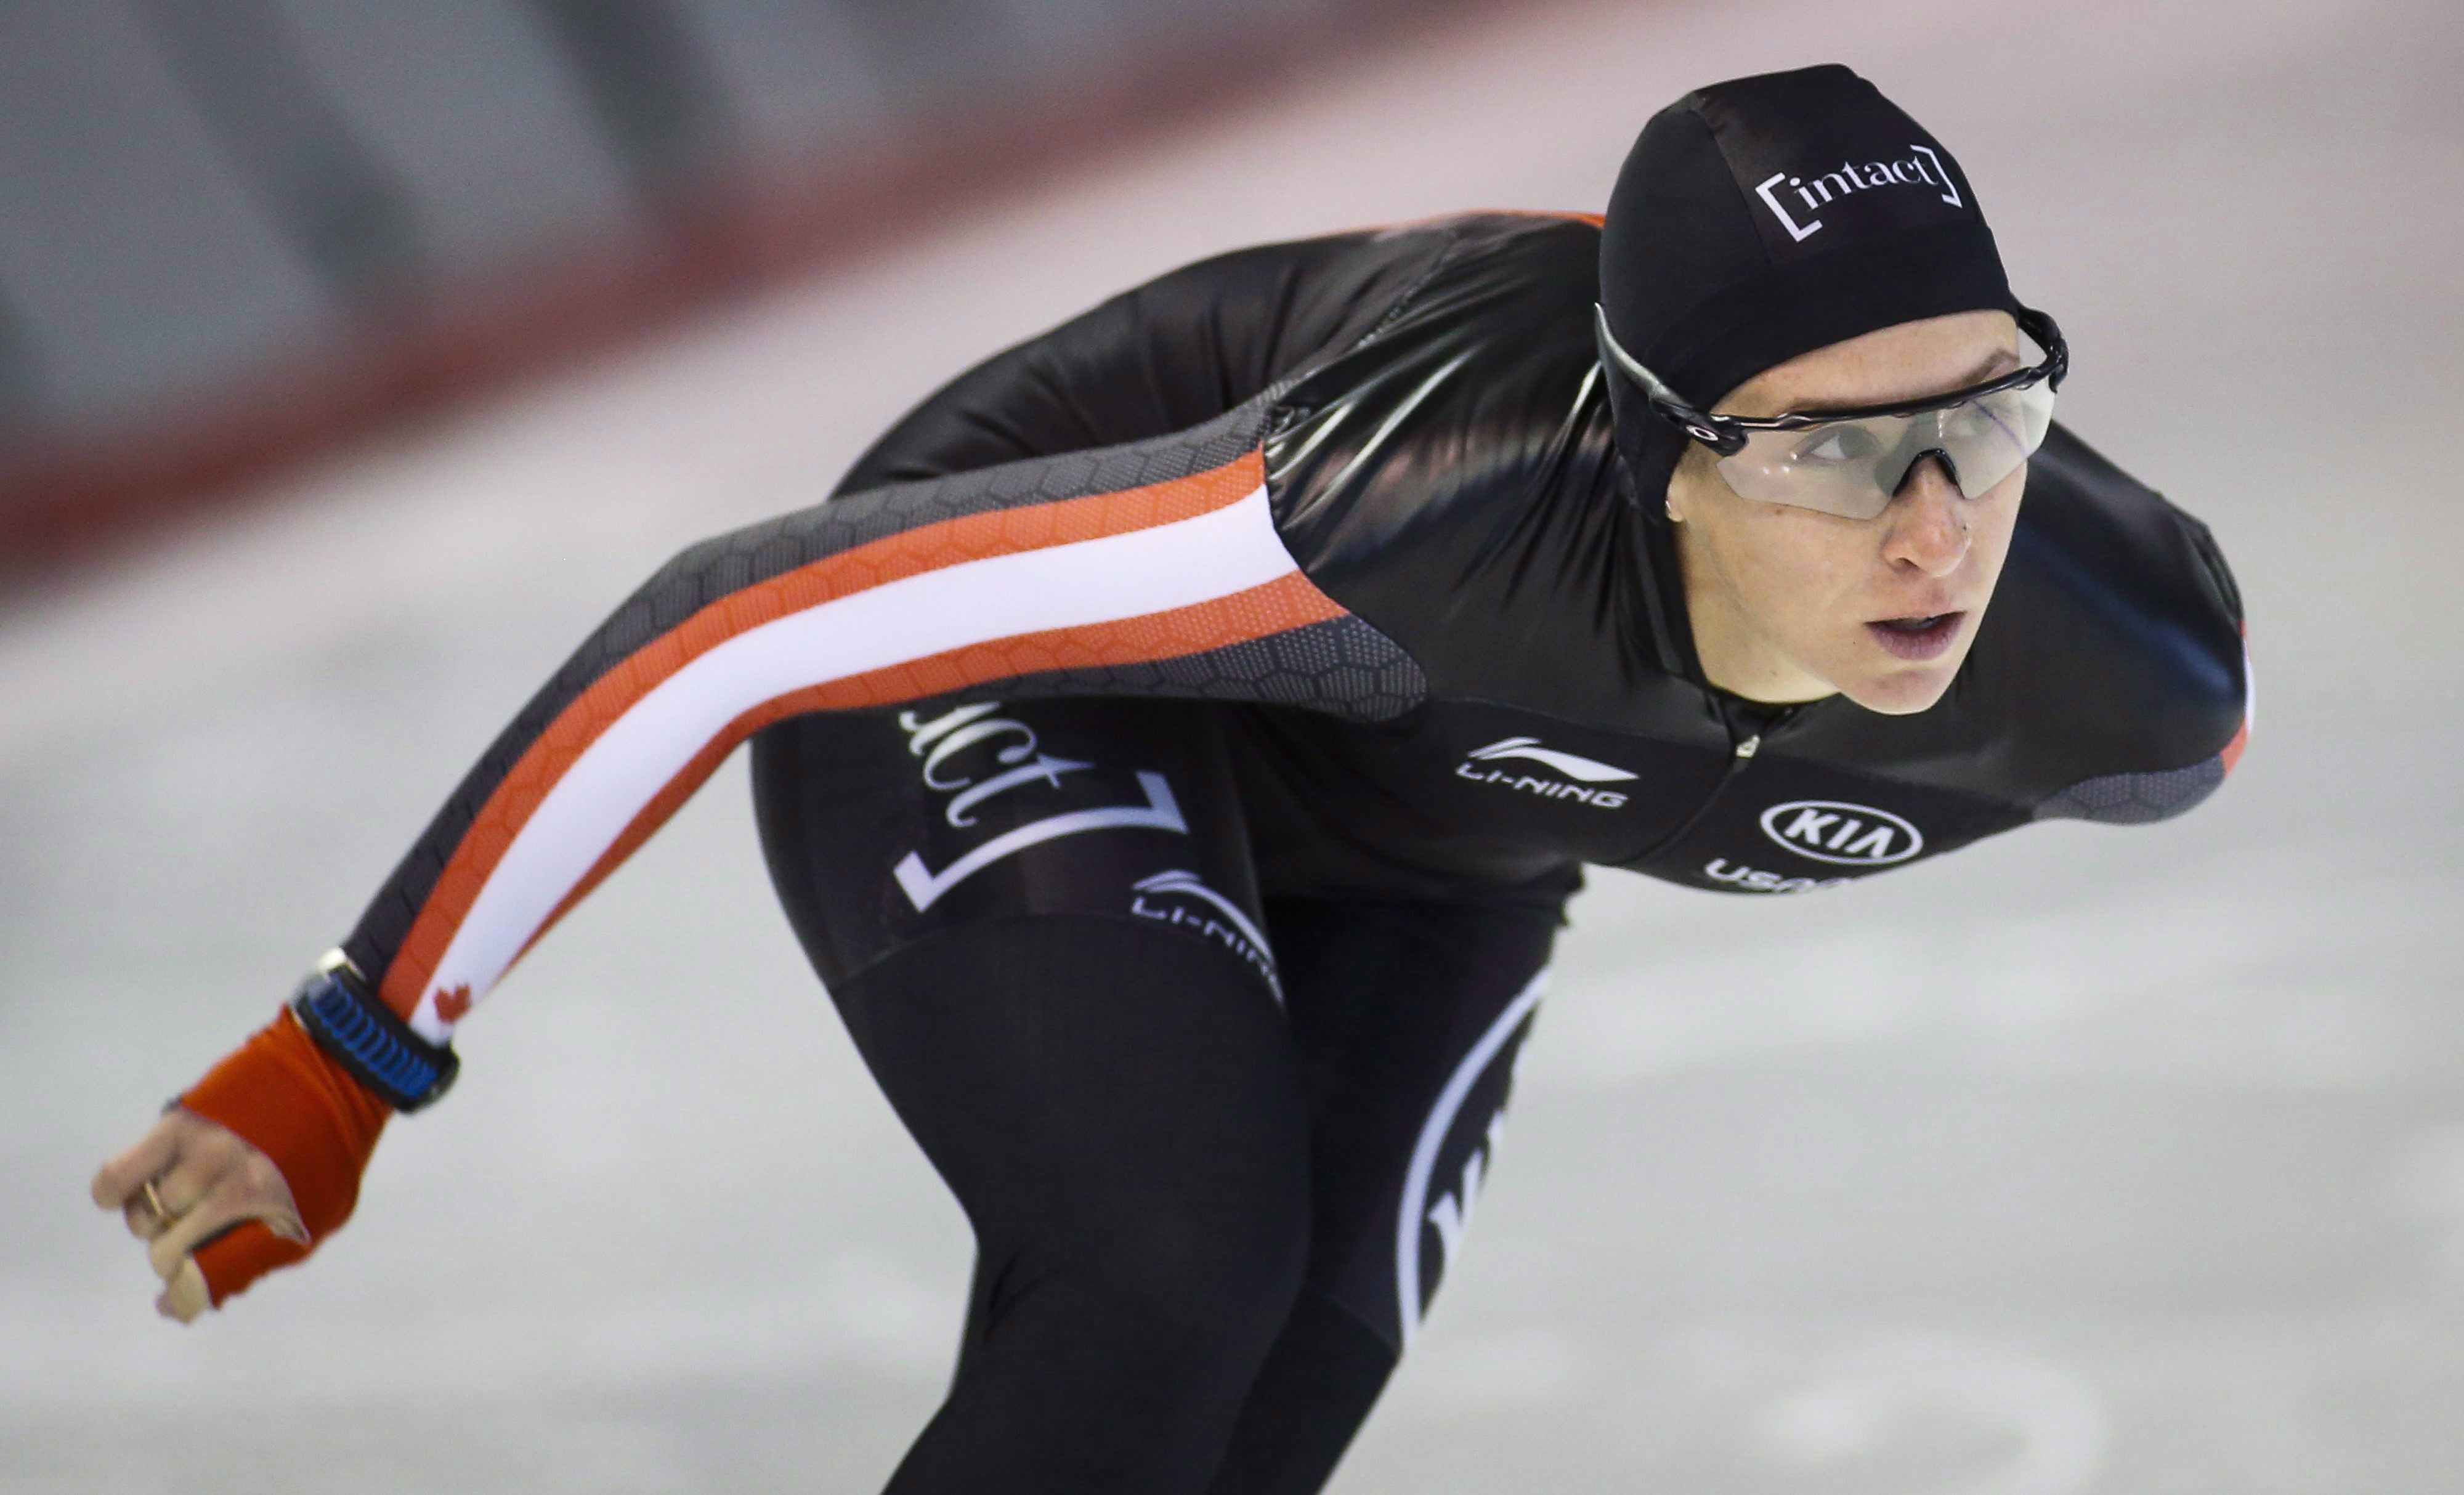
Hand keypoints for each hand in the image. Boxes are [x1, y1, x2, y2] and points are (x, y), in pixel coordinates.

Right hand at [93, 1107, 308, 1322]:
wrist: (336, 1071)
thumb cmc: (327, 1153)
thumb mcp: (317, 1215)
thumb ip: (257, 1259)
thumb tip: (186, 1304)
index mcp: (277, 1219)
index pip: (203, 1282)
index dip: (184, 1299)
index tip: (179, 1296)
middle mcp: (237, 1190)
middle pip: (165, 1255)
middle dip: (176, 1251)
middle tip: (196, 1228)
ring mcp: (204, 1155)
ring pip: (143, 1219)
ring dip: (156, 1218)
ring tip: (183, 1196)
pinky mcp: (178, 1124)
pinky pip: (117, 1178)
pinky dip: (115, 1192)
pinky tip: (135, 1190)